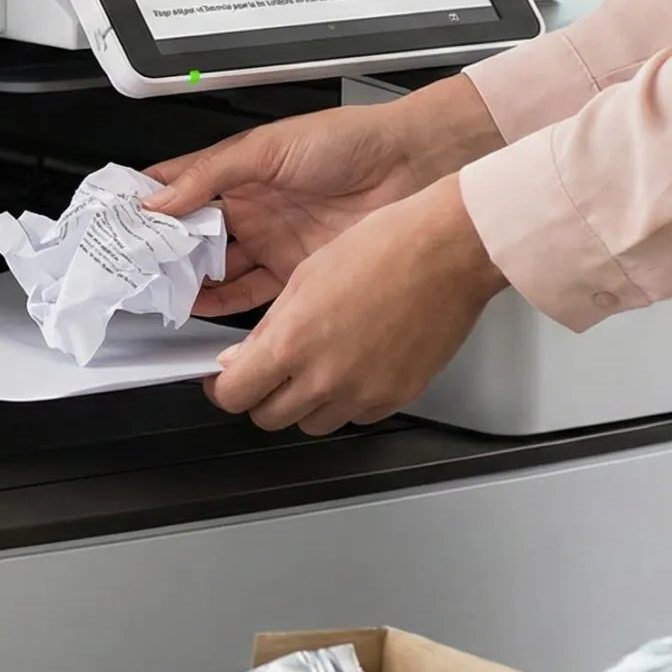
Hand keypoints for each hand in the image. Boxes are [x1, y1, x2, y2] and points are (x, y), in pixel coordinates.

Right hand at [141, 77, 503, 315]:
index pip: (180, 194)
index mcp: (240, 175)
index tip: (116, 223)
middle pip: (194, 240)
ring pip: (218, 273)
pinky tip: (205, 312)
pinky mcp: (298, 276)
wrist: (413, 166)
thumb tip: (159, 197)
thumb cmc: (349, 141)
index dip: (148, 208)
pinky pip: (254, 298)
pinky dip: (227, 308)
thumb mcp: (267, 146)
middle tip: (133, 268)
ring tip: (160, 293)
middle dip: (162, 254)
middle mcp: (253, 212)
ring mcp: (275, 245)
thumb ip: (209, 173)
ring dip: (190, 284)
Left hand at [205, 176, 507, 435]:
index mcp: (293, 342)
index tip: (225, 378)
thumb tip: (237, 361)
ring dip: (302, 403)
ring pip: (311, 423)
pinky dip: (345, 402)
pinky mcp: (396, 397)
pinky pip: (355, 417)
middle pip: (268, 417)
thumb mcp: (304, 278)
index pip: (234, 395)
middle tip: (267, 371)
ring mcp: (363, 393)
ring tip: (315, 366)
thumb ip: (267, 329)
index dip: (222, 388)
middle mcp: (325, 378)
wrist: (449, 251)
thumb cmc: (384, 247)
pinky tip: (352, 367)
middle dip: (259, 396)